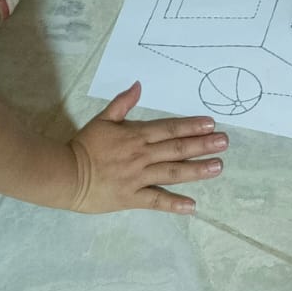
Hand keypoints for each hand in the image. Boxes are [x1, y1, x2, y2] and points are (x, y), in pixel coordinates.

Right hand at [69, 82, 227, 213]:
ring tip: (217, 167)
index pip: (169, 129)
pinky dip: (174, 204)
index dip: (191, 126)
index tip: (211, 124)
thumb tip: (139, 85)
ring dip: (196, 170)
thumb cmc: (85, 145)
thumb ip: (122, 103)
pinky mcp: (132, 198)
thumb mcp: (103, 119)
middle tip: (224, 143)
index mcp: (135, 135)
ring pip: (172, 173)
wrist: (66, 173)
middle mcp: (141, 156)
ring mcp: (138, 178)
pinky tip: (192, 206)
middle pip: (176, 149)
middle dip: (202, 145)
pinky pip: (156, 201)